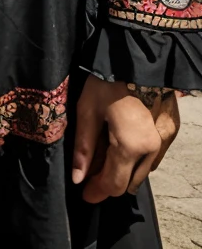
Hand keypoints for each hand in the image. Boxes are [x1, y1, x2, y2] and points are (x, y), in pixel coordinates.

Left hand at [72, 77, 176, 202]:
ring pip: (143, 171)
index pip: (113, 184)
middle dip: (109, 182)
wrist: (135, 56)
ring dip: (125, 170)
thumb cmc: (107, 80)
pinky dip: (137, 157)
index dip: (97, 193)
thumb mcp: (87, 111)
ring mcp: (165, 140)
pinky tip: (122, 140)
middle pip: (129, 183)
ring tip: (106, 152)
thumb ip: (84, 148)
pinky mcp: (171, 130)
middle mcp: (152, 149)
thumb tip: (78, 178)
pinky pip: (154, 156)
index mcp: (130, 146)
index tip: (85, 193)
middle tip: (91, 171)